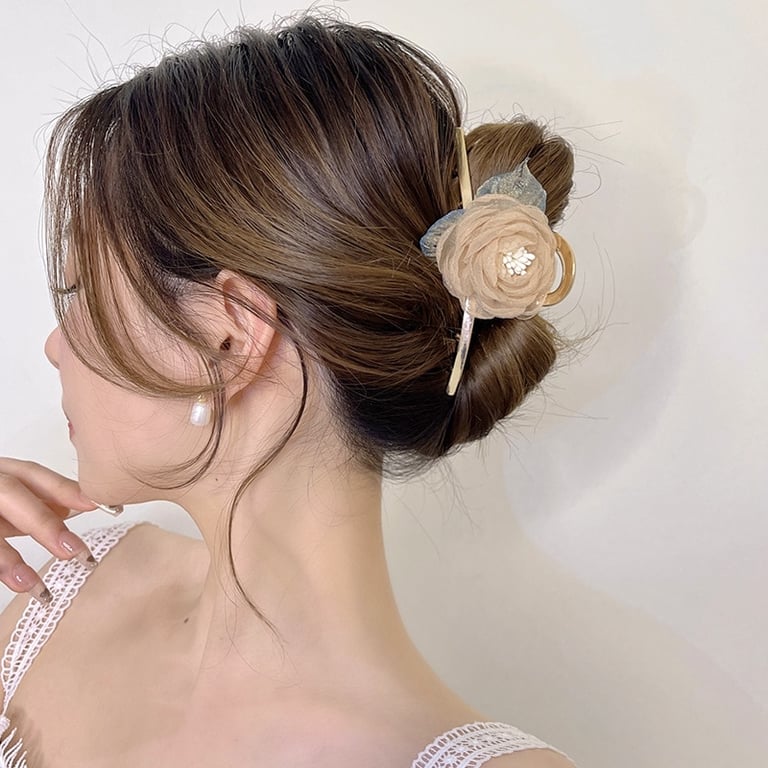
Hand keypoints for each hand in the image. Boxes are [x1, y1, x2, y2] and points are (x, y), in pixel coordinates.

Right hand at [0, 458, 97, 604]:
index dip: (65, 489)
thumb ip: (37, 502)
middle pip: (9, 493)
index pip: (32, 474)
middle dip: (43, 522)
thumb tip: (80, 507)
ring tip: (33, 587)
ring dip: (7, 558)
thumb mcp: (8, 499)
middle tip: (74, 552)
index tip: (97, 506)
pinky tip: (15, 583)